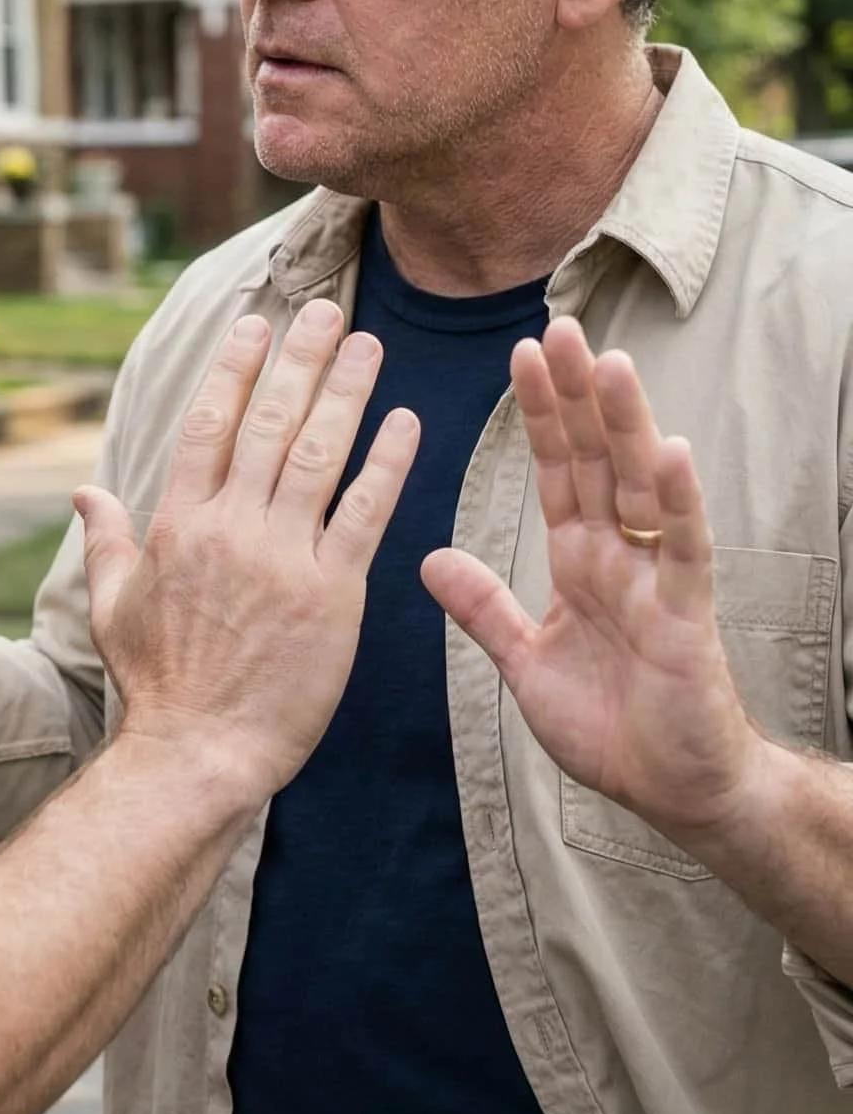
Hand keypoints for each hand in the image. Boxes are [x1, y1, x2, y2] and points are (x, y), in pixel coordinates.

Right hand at [74, 302, 418, 803]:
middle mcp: (229, 528)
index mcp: (177, 523)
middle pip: (269, 422)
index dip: (236, 367)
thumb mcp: (112, 606)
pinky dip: (387, 463)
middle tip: (327, 310)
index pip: (209, 423)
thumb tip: (84, 491)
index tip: (258, 324)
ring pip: (318, 453)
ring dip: (346, 392)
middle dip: (300, 359)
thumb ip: (105, 540)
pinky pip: (363, 513)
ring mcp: (282, 558)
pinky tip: (406, 422)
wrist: (198, 752)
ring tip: (369, 345)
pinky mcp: (332, 594)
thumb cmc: (155, 685)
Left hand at [421, 317, 756, 840]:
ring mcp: (655, 576)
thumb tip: (428, 559)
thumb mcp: (524, 661)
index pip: (557, 467)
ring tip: (609, 363)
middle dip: (577, 394)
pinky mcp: (686, 613)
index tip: (523, 350)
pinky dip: (677, 500)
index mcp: (580, 557)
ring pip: (639, 484)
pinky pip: (683, 547)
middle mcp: (619, 553)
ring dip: (625, 424)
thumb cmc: (609, 725)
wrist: (669, 789)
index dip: (541, 412)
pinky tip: (671, 451)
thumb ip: (484, 607)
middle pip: (596, 457)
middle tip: (559, 323)